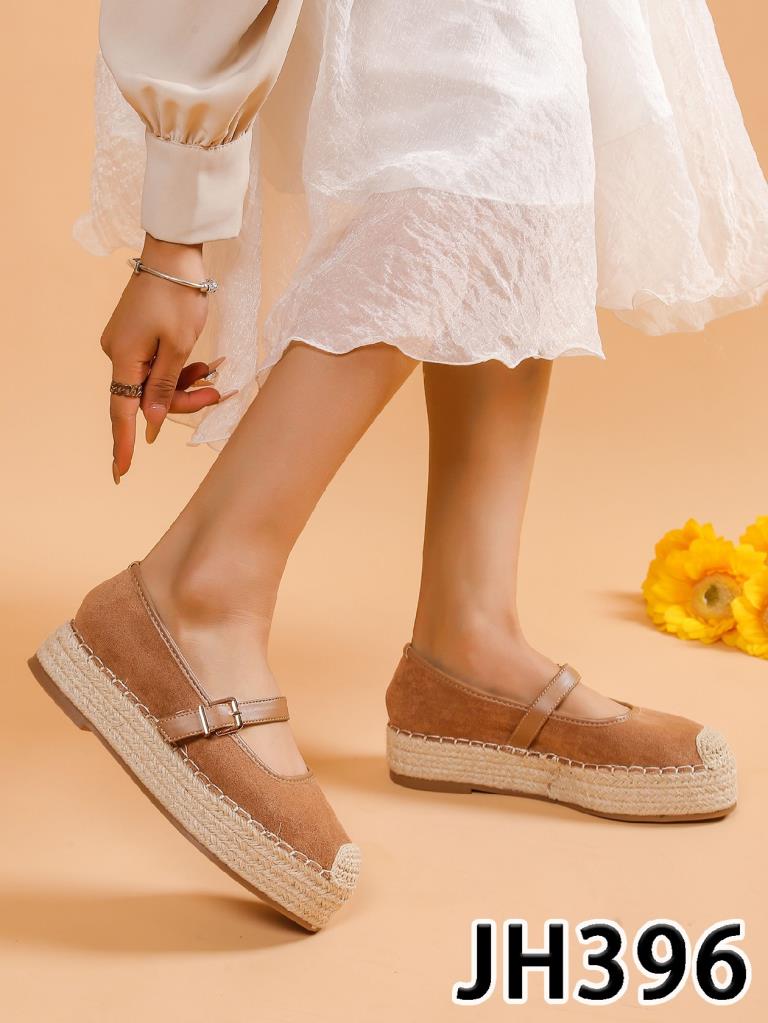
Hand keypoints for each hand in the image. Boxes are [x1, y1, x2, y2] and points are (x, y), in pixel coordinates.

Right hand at [100, 235, 231, 482]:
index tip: (121, 472)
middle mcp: (118, 353)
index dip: (124, 444)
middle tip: (219, 394)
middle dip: (183, 400)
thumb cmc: (179, 296)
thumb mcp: (179, 346)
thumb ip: (165, 387)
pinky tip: (204, 364)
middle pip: (146, 397)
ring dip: (186, 384)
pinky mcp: (138, 335)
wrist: (174, 253)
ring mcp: (126, 344)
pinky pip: (158, 365)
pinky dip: (180, 369)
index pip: (122, 413)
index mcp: (124, 358)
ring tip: (215, 372)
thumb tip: (152, 422)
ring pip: (156, 382)